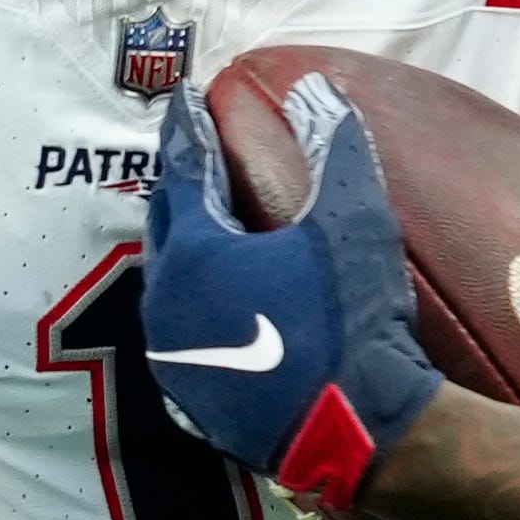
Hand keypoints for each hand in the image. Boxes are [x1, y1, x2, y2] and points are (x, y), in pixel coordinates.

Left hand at [142, 75, 443, 515]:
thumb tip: (318, 90)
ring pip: (166, 284)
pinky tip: (214, 306)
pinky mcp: (188, 398)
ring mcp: (173, 354)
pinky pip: (180, 336)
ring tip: (203, 229)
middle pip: (164, 224)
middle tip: (193, 160)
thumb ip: (336, 148)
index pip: (184, 167)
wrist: (356, 430)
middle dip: (179, 186)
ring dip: (182, 250)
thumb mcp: (353, 222)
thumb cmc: (352, 321)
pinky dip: (192, 308)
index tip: (187, 100)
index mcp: (197, 248)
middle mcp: (167, 299)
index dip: (189, 129)